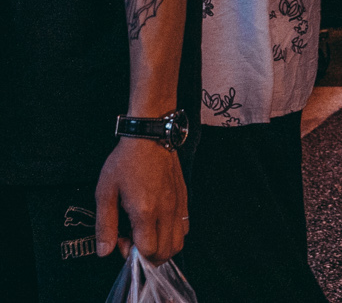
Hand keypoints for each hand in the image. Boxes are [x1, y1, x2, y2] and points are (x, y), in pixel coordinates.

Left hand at [95, 135, 186, 262]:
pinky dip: (173, 235)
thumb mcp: (105, 192)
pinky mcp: (184, 198)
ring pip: (179, 242)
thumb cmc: (125, 162)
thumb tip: (104, 251)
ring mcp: (178, 205)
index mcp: (145, 211)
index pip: (148, 250)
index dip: (132, 253)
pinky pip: (185, 227)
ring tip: (146, 235)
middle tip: (131, 239)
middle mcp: (166, 211)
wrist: (151, 137)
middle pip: (166, 252)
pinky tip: (158, 224)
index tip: (120, 239)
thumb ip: (105, 225)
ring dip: (162, 248)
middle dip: (147, 256)